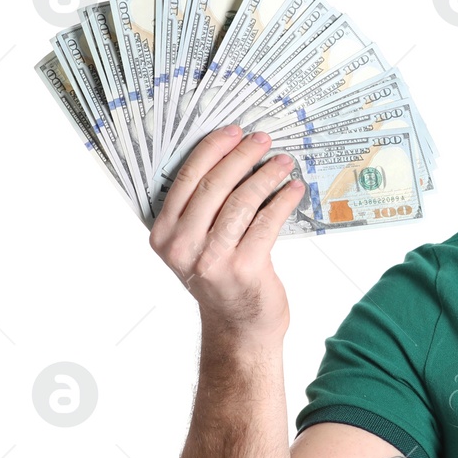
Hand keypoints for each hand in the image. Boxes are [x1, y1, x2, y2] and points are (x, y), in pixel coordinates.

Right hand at [148, 124, 302, 334]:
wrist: (238, 326)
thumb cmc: (219, 278)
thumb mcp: (193, 244)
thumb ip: (199, 209)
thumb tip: (229, 156)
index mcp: (163, 234)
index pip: (185, 179)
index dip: (212, 149)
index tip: (234, 131)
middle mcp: (182, 246)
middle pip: (213, 185)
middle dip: (242, 156)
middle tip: (263, 139)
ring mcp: (212, 259)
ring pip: (242, 201)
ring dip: (266, 175)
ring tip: (284, 162)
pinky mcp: (244, 268)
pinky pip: (266, 222)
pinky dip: (283, 201)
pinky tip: (293, 189)